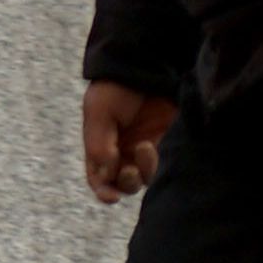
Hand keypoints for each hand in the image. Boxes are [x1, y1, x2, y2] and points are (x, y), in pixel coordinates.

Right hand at [81, 82, 180, 203]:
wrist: (144, 66)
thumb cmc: (115, 88)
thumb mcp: (99, 112)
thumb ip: (99, 145)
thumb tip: (107, 174)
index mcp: (99, 146)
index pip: (98, 178)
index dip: (103, 191)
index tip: (110, 196)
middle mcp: (120, 152)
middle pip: (122, 184)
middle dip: (125, 183)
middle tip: (129, 170)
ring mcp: (142, 149)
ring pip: (143, 178)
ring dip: (142, 173)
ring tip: (144, 147)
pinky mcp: (164, 143)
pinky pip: (160, 165)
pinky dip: (155, 164)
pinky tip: (151, 147)